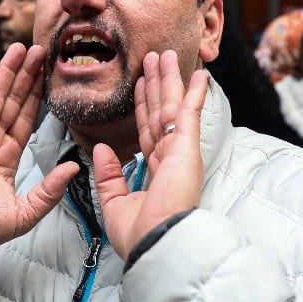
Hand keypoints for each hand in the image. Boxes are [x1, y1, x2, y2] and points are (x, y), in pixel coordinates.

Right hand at [0, 43, 78, 255]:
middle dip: (26, 75)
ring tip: (20, 47)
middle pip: (13, 99)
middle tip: (40, 49)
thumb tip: (74, 168)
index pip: (28, 117)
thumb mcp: (23, 214)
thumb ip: (49, 191)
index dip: (38, 95)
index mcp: (9, 155)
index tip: (50, 73)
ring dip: (7, 70)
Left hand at [92, 50, 208, 260]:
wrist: (154, 245)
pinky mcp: (186, 149)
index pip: (147, 129)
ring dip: (170, 80)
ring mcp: (180, 152)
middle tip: (155, 59)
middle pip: (161, 112)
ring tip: (167, 56)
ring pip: (172, 107)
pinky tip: (199, 75)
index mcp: (155, 171)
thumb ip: (109, 175)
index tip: (140, 83)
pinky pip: (190, 114)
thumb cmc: (139, 235)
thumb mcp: (115, 203)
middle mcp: (169, 158)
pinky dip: (195, 93)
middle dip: (158, 85)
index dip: (143, 104)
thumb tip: (102, 149)